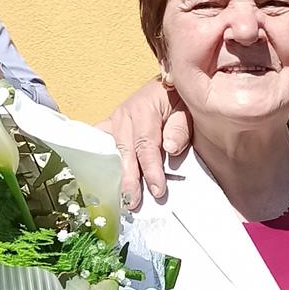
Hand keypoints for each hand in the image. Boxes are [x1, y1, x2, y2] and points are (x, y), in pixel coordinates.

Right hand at [98, 78, 192, 210]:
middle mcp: (124, 115)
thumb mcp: (187, 109)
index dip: (151, 170)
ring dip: (113, 175)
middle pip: (125, 152)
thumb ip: (180, 128)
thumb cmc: (180, 99)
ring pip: (110, 151)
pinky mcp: (111, 127)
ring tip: (119, 197)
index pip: (146, 146)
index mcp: (143, 109)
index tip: (158, 191)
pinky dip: (101, 162)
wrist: (169, 86)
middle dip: (129, 180)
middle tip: (132, 203)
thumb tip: (170, 148)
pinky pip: (101, 145)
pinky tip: (101, 180)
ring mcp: (114, 121)